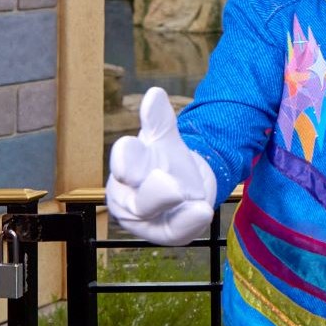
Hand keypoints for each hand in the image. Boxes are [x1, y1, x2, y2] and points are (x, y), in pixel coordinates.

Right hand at [106, 88, 218, 246]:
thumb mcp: (165, 139)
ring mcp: (148, 219)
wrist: (185, 183)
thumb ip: (160, 120)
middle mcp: (129, 198)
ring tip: (195, 203)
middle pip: (139, 199)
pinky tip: (202, 212)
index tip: (130, 149)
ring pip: (156, 218)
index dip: (127, 159)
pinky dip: (189, 223)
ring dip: (175, 210)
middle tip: (172, 185)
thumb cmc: (165, 161)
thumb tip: (154, 93)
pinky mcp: (167, 232)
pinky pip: (177, 232)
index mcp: (126, 168)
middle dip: (155, 193)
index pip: (124, 163)